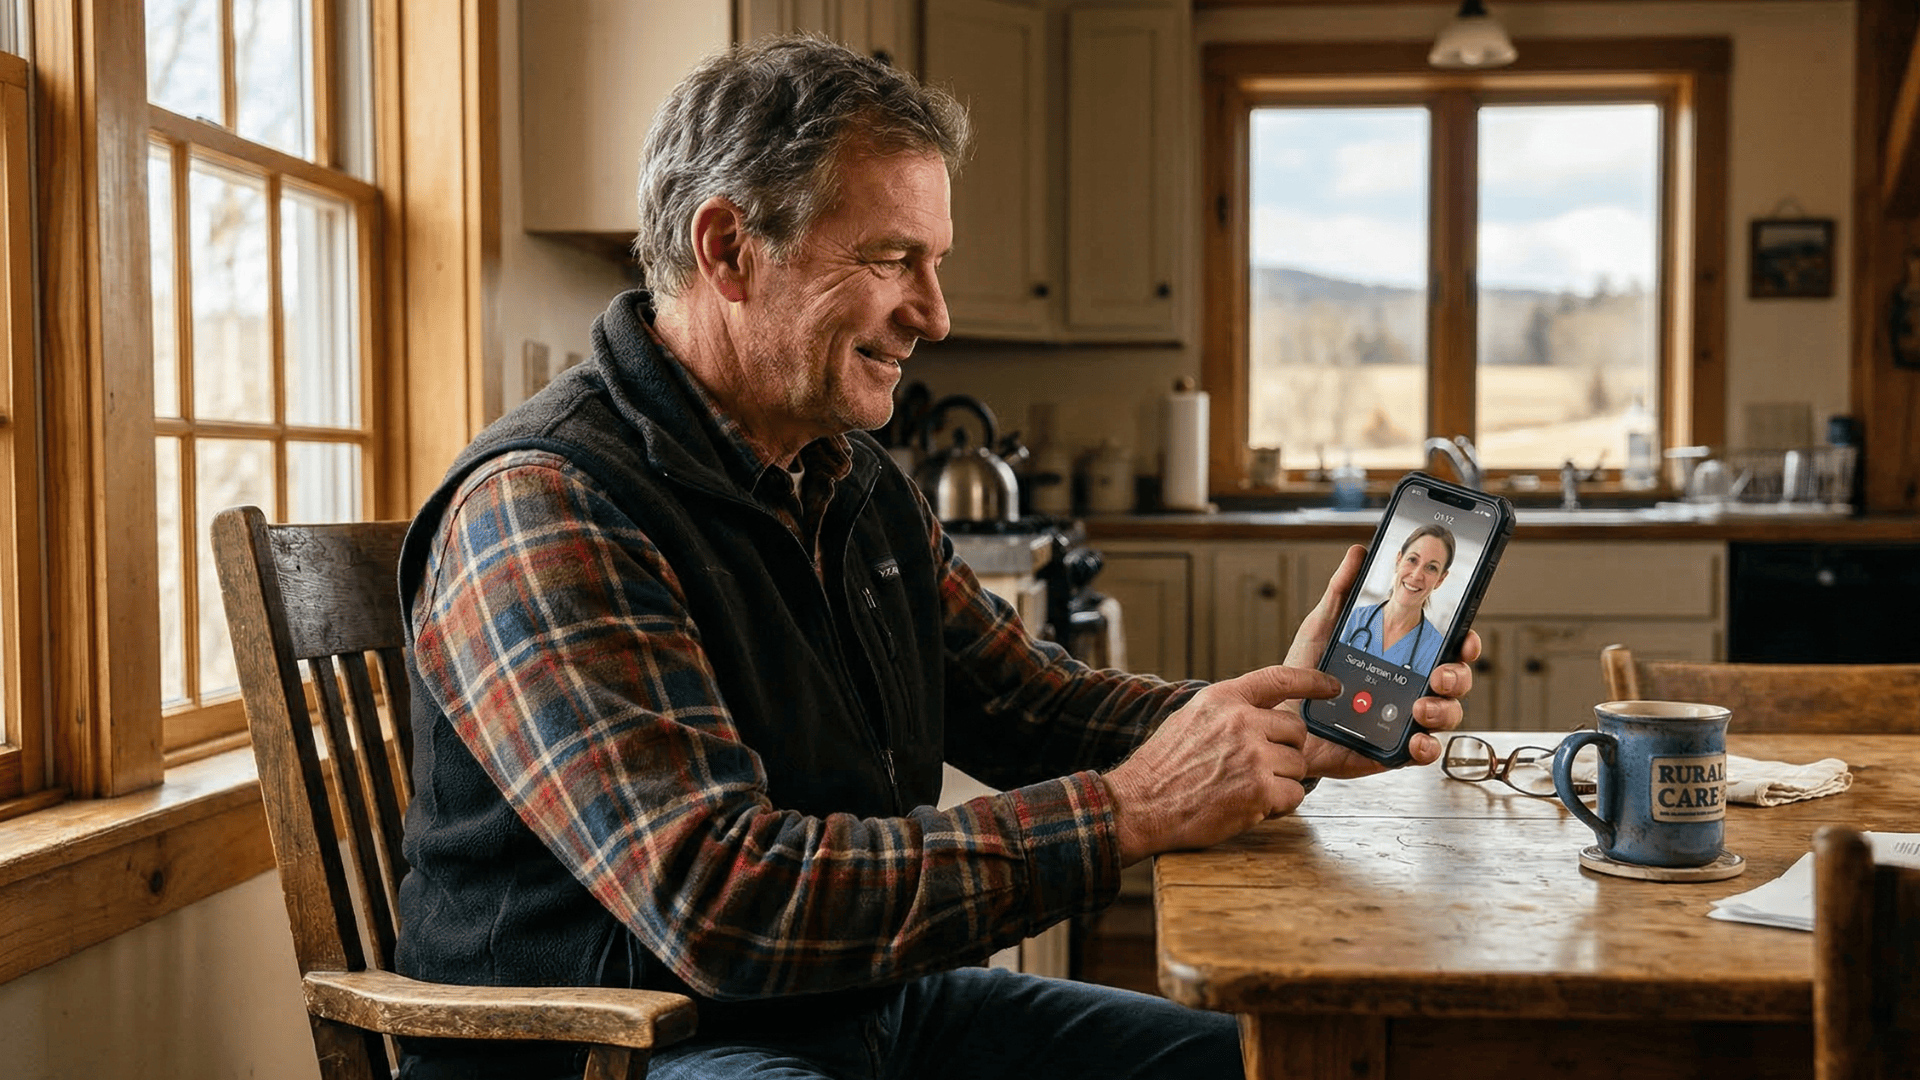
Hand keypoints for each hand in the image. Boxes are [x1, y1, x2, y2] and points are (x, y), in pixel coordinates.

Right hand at [1103, 664, 1340, 864]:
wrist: (1139, 805)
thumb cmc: (1162, 768)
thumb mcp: (1192, 719)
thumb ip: (1230, 711)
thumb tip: (1265, 715)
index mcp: (1223, 698)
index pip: (1279, 678)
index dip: (1312, 681)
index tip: (1332, 686)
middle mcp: (1241, 721)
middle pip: (1296, 731)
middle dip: (1284, 752)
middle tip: (1257, 768)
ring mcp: (1252, 755)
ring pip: (1298, 765)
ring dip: (1280, 781)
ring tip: (1244, 788)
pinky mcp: (1260, 790)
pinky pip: (1295, 794)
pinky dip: (1278, 805)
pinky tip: (1249, 805)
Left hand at [1288, 545, 1478, 780]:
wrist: (1279, 718)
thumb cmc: (1304, 673)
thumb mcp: (1322, 627)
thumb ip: (1342, 591)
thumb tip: (1359, 552)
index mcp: (1402, 655)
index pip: (1446, 645)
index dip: (1464, 641)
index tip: (1463, 636)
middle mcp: (1410, 685)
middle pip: (1455, 679)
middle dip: (1457, 676)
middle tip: (1439, 674)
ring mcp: (1404, 718)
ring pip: (1446, 714)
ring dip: (1444, 710)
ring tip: (1421, 707)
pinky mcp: (1392, 750)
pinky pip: (1423, 752)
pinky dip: (1426, 747)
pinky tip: (1415, 741)